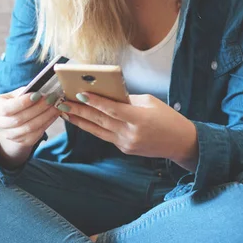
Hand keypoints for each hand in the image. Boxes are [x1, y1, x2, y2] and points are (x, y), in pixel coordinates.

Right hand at [0, 87, 61, 148]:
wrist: (11, 120)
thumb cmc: (14, 102)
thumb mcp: (14, 94)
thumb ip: (24, 92)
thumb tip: (41, 90)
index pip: (7, 108)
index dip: (23, 103)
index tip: (38, 94)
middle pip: (19, 119)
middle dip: (38, 108)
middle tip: (52, 99)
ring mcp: (8, 135)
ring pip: (29, 128)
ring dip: (46, 116)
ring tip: (56, 106)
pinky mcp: (21, 142)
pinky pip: (36, 135)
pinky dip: (47, 123)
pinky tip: (54, 115)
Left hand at [57, 93, 197, 168]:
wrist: (180, 143)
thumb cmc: (167, 118)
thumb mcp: (150, 102)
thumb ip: (128, 99)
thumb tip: (107, 94)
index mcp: (139, 119)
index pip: (112, 109)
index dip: (95, 102)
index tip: (79, 95)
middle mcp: (130, 133)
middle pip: (100, 120)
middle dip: (79, 110)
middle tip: (63, 103)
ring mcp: (126, 143)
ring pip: (98, 130)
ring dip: (80, 121)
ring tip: (65, 113)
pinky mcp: (124, 149)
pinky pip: (105, 136)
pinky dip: (92, 127)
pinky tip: (81, 121)